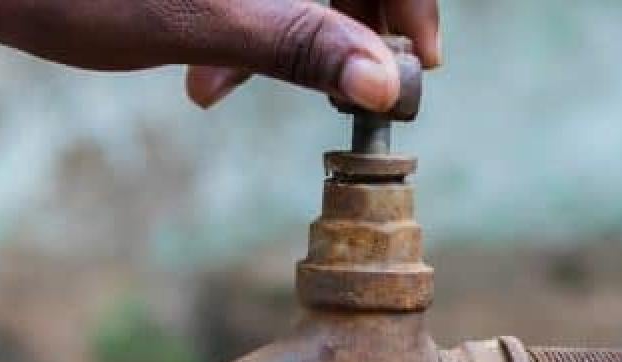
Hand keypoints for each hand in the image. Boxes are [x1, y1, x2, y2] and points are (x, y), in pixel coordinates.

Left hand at [0, 0, 439, 111]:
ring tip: (221, 88)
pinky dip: (246, 27)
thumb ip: (304, 44)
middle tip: (326, 93)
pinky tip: (204, 71)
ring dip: (285, 38)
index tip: (417, 62)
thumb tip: (385, 82)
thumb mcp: (204, 20)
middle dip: (339, 28)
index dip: (411, 4)